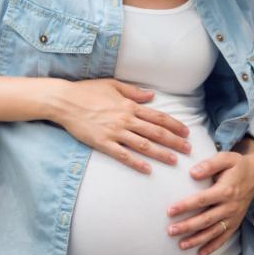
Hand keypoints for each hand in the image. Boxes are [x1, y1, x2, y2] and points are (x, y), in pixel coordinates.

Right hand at [49, 78, 191, 173]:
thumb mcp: (113, 85)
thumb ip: (134, 91)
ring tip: (174, 161)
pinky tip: (147, 169)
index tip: (186, 131)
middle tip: (188, 149)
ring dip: (160, 153)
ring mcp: (114, 132)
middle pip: (156, 132)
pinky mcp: (102, 143)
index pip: (158, 117)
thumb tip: (152, 96)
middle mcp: (125, 119)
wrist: (64, 101)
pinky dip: (136, 163)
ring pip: (143, 145)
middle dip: (174, 141)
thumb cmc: (87, 91)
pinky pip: (123, 155)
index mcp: (130, 105)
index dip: (174, 124)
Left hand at [165, 142, 253, 254]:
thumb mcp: (226, 158)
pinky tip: (200, 253)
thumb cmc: (236, 165)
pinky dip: (213, 246)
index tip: (170, 211)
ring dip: (197, 240)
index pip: (202, 200)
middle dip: (187, 227)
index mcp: (226, 190)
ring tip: (181, 245)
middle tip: (171, 231)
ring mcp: (233, 216)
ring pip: (213, 231)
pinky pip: (224, 237)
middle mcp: (230, 206)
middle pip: (206, 219)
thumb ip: (209, 164)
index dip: (186, 206)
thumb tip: (193, 173)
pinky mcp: (235, 222)